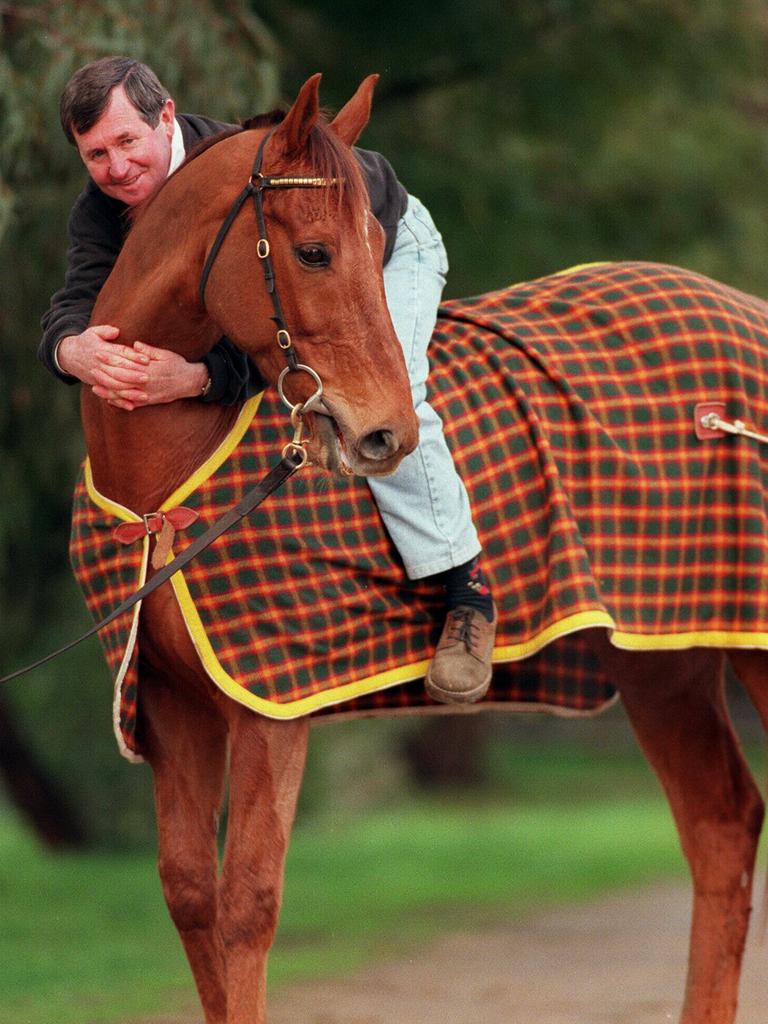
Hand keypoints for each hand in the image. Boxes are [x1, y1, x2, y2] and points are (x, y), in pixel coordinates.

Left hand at [57, 329, 208, 410]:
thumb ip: (149, 351)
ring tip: (94, 387)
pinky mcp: (149, 402)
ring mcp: (147, 394)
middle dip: (105, 376)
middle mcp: (146, 384)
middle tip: (91, 370)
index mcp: (148, 369)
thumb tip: (134, 345)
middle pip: (121, 381)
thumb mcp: (165, 354)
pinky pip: (132, 404)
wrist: (191, 382)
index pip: (124, 364)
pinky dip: (120, 403)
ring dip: (108, 392)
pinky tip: (109, 400)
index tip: (98, 353)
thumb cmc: (178, 365)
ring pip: (124, 395)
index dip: (110, 359)